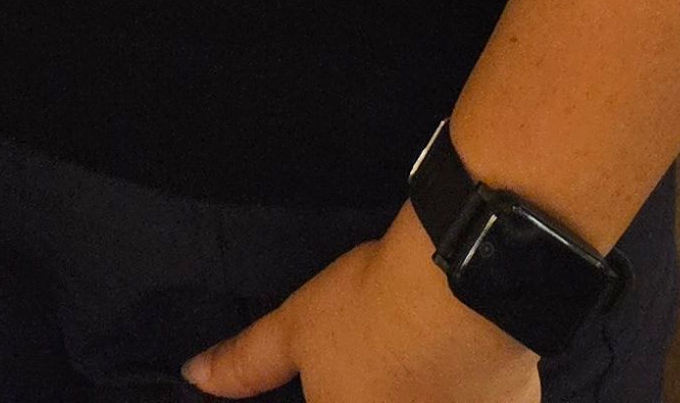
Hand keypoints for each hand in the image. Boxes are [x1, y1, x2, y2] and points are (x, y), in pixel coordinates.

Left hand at [184, 226, 540, 402]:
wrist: (462, 287)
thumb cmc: (371, 311)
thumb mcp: (295, 330)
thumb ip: (246, 364)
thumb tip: (192, 376)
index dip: (333, 393)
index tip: (348, 376)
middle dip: (382, 388)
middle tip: (387, 362)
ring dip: (425, 390)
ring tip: (419, 362)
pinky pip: (487, 401)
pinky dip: (475, 390)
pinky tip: (469, 368)